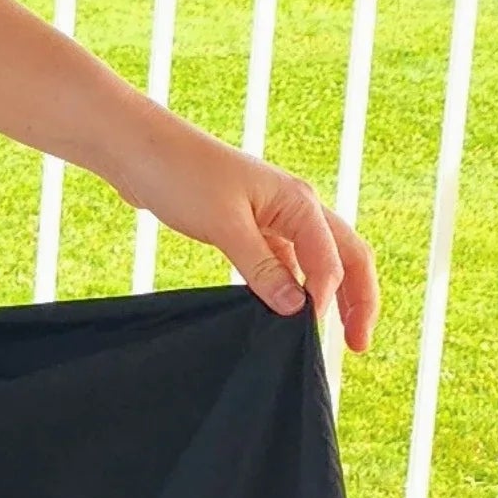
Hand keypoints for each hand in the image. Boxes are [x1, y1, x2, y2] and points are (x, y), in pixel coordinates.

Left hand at [119, 127, 378, 351]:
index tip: (309, 332)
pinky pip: (285, 261)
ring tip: (328, 336)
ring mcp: (274, 216)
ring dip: (327, 295)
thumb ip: (261, 267)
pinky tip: (283, 313)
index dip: (329, 299)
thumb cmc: (181, 176)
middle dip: (358, 299)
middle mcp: (296, 207)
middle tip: (357, 346)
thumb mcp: (224, 226)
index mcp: (299, 202)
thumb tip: (296, 308)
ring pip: (318, 261)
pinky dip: (291, 286)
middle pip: (346, 256)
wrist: (140, 151)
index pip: (332, 260)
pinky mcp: (249, 227)